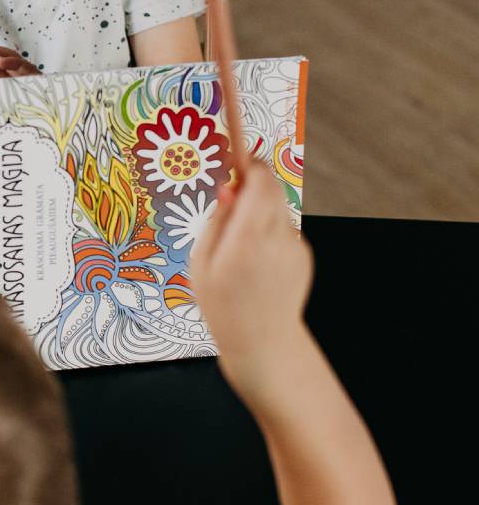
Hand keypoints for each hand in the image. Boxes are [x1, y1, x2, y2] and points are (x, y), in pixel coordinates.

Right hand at [190, 162, 312, 373]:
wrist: (263, 345)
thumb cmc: (223, 306)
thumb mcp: (200, 262)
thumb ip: (216, 221)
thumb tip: (228, 190)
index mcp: (248, 238)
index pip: (260, 182)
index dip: (250, 165)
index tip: (239, 160)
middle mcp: (277, 238)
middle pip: (272, 190)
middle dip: (253, 187)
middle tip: (231, 202)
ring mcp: (295, 247)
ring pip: (277, 210)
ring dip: (260, 213)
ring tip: (241, 247)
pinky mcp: (304, 257)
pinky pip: (284, 231)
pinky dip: (270, 234)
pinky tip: (257, 264)